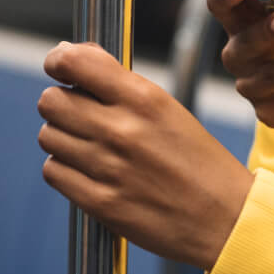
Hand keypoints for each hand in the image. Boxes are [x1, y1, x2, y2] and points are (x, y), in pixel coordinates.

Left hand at [37, 42, 254, 270]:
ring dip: (62, 137)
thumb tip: (70, 57)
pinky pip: (54, 171)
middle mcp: (122, 129)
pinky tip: (88, 169)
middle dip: (60, 103)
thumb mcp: (166, 107)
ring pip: (48, 136)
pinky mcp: (100, 202)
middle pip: (51, 101)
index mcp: (142, 98)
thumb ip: (119, 82)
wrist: (224, 217)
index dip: (57, 62)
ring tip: (89, 144)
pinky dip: (64, 168)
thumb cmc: (196, 158)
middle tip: (78, 112)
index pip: (72, 64)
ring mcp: (108, 168)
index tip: (58, 67)